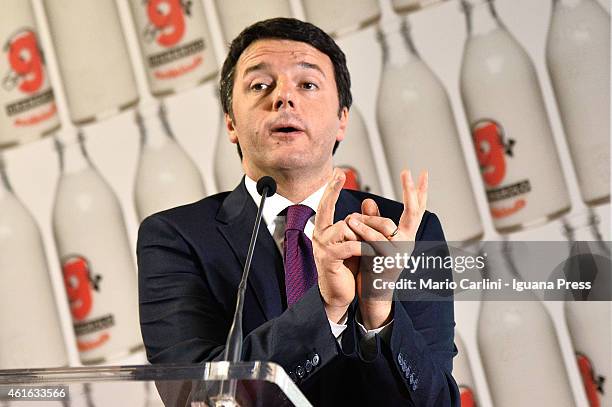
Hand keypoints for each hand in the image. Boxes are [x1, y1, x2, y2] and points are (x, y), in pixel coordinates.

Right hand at [313, 168, 360, 322]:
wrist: (338, 293)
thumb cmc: (346, 266)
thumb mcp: (356, 241)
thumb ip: (361, 223)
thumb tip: (370, 203)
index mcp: (325, 229)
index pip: (326, 204)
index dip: (331, 188)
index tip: (337, 172)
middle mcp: (319, 234)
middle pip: (337, 211)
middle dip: (349, 203)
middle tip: (365, 201)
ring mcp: (322, 245)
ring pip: (348, 227)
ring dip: (366, 235)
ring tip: (374, 247)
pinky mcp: (328, 258)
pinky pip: (351, 245)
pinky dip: (364, 248)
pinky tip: (371, 253)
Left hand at [346, 169, 427, 328]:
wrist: (374, 293)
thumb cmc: (374, 265)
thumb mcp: (374, 239)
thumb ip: (372, 220)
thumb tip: (367, 201)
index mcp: (406, 235)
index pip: (417, 210)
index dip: (420, 192)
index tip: (424, 173)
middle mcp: (408, 242)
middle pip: (413, 213)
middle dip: (410, 192)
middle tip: (407, 172)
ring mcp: (400, 252)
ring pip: (386, 227)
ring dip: (368, 218)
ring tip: (351, 216)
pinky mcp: (388, 262)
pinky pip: (374, 242)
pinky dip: (362, 232)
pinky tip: (351, 225)